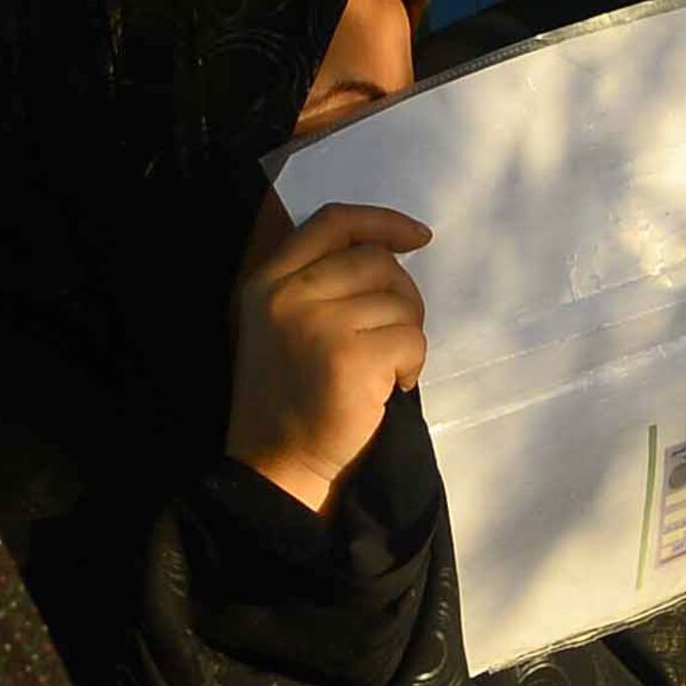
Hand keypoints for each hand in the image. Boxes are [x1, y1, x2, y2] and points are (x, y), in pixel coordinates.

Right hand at [225, 200, 431, 511]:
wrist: (277, 463)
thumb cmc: (290, 395)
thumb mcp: (283, 323)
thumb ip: (318, 280)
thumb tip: (390, 247)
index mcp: (268, 280)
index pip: (333, 221)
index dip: (382, 221)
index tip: (417, 236)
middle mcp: (288, 294)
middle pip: (376, 260)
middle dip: (402, 294)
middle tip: (396, 334)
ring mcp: (318, 324)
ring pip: (400, 302)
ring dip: (406, 336)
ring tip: (384, 369)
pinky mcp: (350, 358)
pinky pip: (411, 339)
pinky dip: (412, 364)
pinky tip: (390, 387)